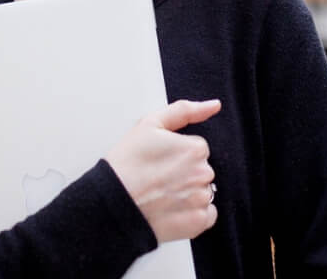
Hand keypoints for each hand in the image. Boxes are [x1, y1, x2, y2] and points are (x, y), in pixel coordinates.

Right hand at [102, 99, 220, 243]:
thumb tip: (213, 105)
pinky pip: (206, 214)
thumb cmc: (126, 164)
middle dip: (184, 172)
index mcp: (194, 149)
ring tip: (161, 193)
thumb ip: (185, 110)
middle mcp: (202, 174)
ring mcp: (201, 199)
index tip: (159, 160)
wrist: (113, 202)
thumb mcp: (149, 124)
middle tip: (157, 176)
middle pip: (201, 169)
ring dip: (188, 192)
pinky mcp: (198, 221)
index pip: (196, 148)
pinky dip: (192, 212)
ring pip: (203, 191)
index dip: (176, 153)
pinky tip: (171, 207)